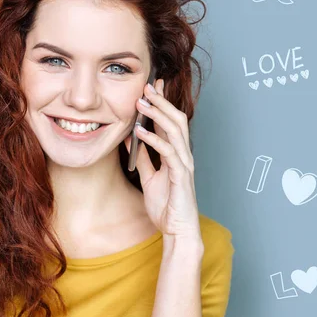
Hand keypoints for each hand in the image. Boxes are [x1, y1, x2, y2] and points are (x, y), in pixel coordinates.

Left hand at [124, 79, 201, 242]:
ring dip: (158, 115)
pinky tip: (141, 132)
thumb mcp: (150, 178)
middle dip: (162, 101)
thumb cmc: (167, 207)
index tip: (152, 87)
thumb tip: (132, 140)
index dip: (162, 103)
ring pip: (175, 131)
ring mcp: (184, 164)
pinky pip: (169, 152)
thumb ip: (144, 159)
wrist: (177, 230)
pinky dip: (155, 139)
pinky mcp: (181, 176)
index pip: (170, 122)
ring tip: (142, 103)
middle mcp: (183, 155)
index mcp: (176, 154)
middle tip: (147, 86)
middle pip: (176, 120)